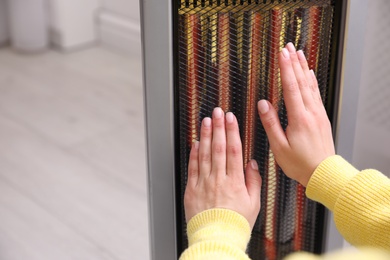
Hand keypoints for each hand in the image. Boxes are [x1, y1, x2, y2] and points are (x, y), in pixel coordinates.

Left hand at [184, 107, 261, 228]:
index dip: (232, 132)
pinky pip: (192, 168)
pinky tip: (195, 142)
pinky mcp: (192, 189)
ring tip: (206, 121)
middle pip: (218, 148)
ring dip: (205, 135)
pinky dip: (193, 153)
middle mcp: (218, 179)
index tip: (231, 119)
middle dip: (218, 127)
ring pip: (204, 154)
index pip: (233, 150)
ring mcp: (204, 183)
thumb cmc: (236, 222)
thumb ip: (254, 181)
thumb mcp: (254, 203)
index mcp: (234, 181)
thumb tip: (252, 164)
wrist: (217, 237)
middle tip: (218, 112)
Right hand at [257, 43, 334, 186]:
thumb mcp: (279, 147)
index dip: (285, 69)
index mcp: (299, 119)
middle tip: (289, 47)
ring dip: (304, 68)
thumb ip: (271, 123)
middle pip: (302, 82)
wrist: (324, 173)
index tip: (281, 54)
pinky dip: (312, 81)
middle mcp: (311, 113)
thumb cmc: (300, 163)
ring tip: (299, 53)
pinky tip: (310, 74)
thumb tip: (263, 104)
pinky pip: (316, 94)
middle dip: (294, 62)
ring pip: (310, 86)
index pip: (290, 88)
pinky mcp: (321, 118)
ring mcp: (318, 114)